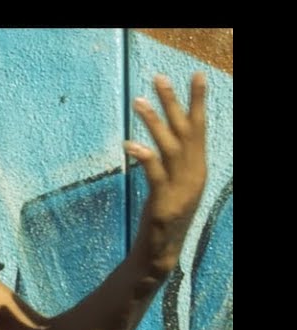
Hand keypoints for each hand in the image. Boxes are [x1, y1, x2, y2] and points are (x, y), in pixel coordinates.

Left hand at [125, 72, 207, 275]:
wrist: (160, 254)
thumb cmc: (162, 218)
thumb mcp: (172, 185)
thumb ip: (170, 163)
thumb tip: (160, 139)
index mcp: (198, 169)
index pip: (199, 128)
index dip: (198, 101)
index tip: (196, 75)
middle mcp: (194, 175)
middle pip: (186, 131)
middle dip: (174, 102)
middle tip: (159, 78)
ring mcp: (181, 189)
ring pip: (171, 148)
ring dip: (154, 123)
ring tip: (138, 101)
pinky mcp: (164, 203)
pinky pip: (155, 175)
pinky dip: (145, 157)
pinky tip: (130, 143)